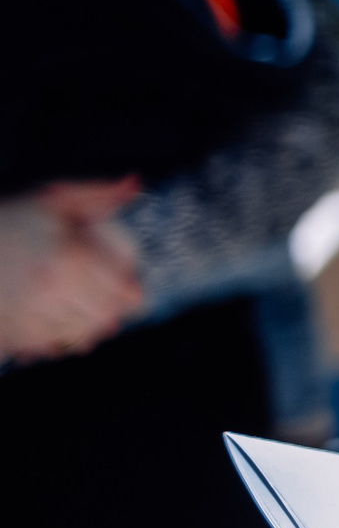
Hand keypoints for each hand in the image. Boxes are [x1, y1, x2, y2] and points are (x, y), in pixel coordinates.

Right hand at [0, 180, 141, 361]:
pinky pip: (41, 345)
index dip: (133, 296)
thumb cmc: (8, 216)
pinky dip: (53, 343)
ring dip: (86, 333)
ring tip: (89, 326)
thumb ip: (98, 193)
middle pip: (101, 317)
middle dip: (112, 317)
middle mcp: (50, 286)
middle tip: (114, 314)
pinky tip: (56, 335)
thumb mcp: (53, 197)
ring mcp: (26, 310)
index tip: (135, 296)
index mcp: (69, 255)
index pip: (120, 289)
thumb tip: (136, 182)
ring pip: (73, 335)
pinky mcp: (6, 329)